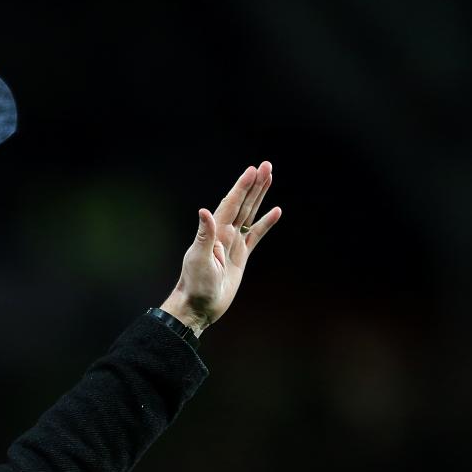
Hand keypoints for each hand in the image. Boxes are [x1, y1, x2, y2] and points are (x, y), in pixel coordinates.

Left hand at [160, 162, 281, 335]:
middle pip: (243, 204)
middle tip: (266, 165)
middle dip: (254, 185)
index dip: (242, 187)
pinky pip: (256, 235)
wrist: (198, 306)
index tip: (253, 170)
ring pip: (250, 214)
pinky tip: (276, 211)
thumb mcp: (198, 259)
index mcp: (215, 232)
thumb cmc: (195, 285)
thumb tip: (204, 211)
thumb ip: (204, 235)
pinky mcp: (241, 256)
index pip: (231, 203)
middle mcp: (224, 234)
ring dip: (259, 197)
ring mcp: (233, 244)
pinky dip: (265, 223)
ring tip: (270, 178)